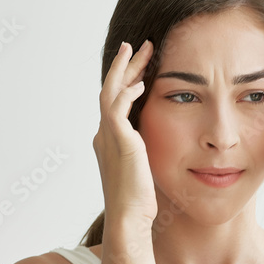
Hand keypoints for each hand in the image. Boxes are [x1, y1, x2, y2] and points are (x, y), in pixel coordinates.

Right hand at [92, 39, 157, 222]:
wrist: (129, 218)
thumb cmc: (140, 201)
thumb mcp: (143, 169)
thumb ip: (145, 152)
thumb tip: (159, 145)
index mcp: (109, 140)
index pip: (115, 101)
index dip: (127, 80)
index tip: (141, 67)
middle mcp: (104, 135)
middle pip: (110, 89)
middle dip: (125, 66)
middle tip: (138, 45)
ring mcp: (108, 137)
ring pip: (111, 91)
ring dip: (126, 69)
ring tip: (142, 50)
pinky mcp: (118, 141)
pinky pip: (117, 107)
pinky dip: (128, 92)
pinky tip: (142, 83)